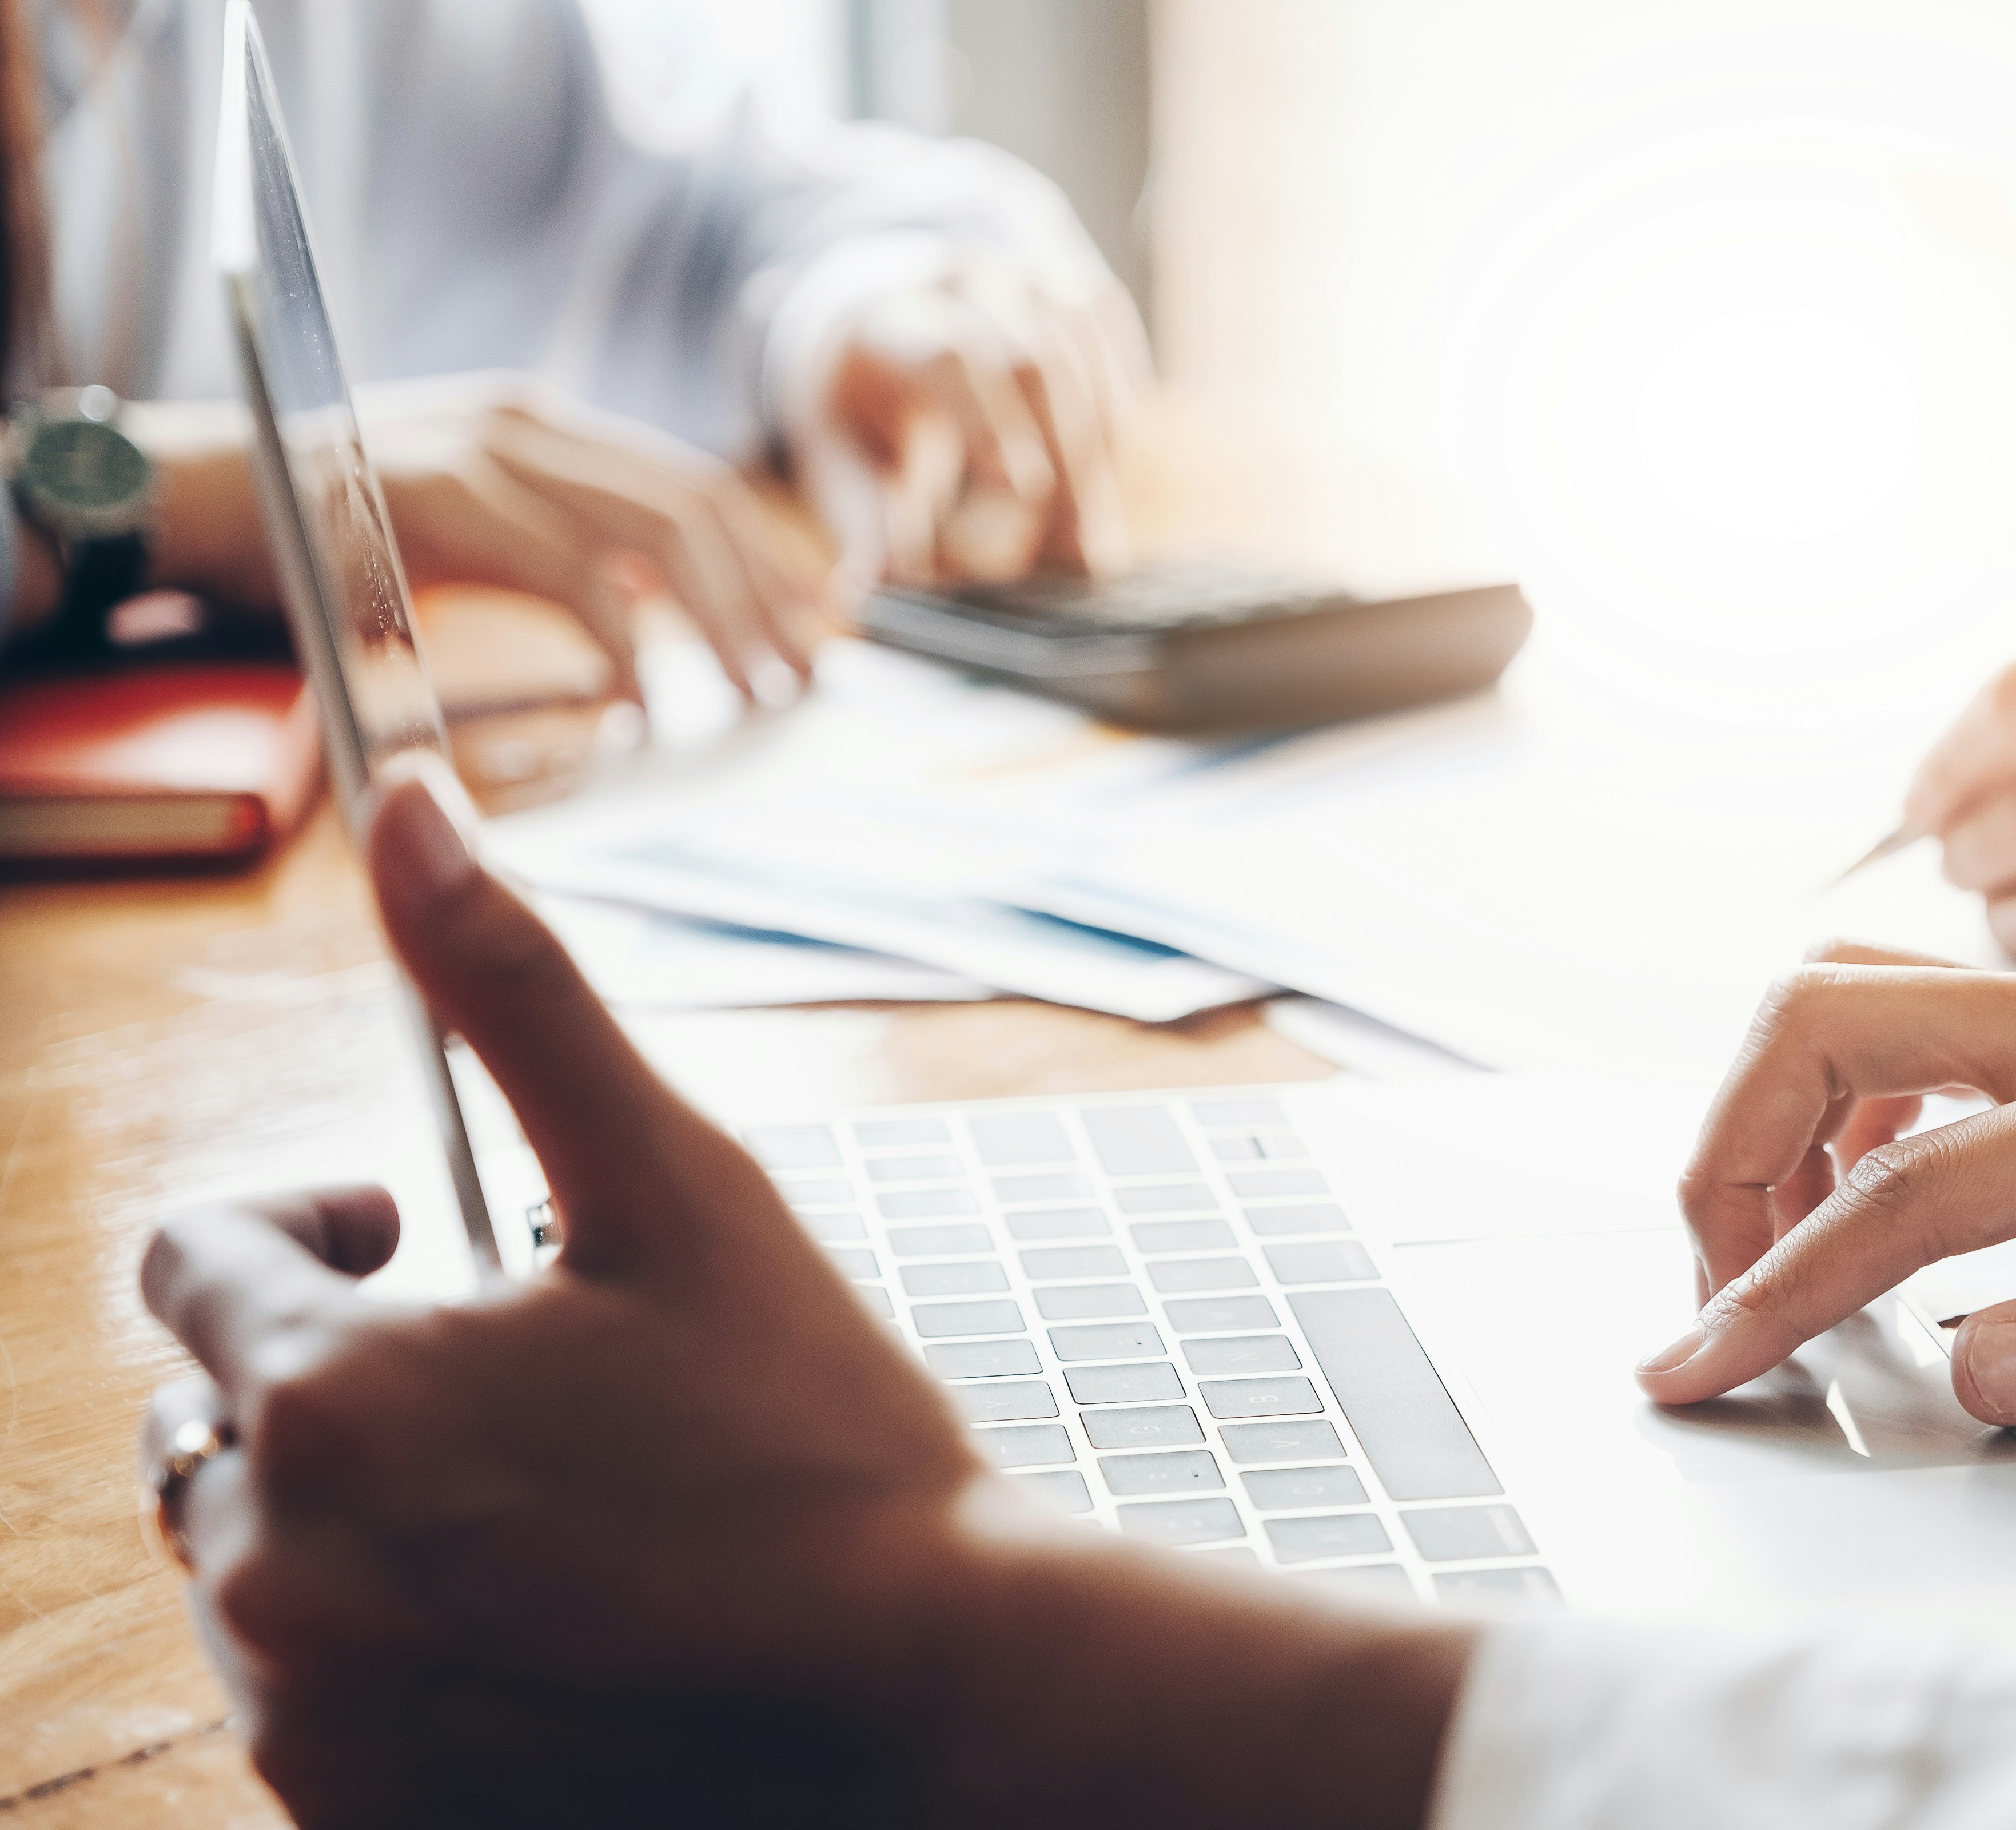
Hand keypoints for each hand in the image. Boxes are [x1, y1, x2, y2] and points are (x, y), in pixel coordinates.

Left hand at [137, 760, 1464, 1825]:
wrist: (928, 1706)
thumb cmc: (821, 1442)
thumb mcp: (678, 1190)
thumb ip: (517, 995)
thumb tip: (401, 804)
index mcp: (334, 1393)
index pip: (201, 1259)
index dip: (314, 1226)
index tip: (420, 1235)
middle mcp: (278, 1568)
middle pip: (221, 1422)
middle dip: (340, 1376)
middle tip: (527, 1379)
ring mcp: (312, 1715)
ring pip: (262, 1561)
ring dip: (363, 1510)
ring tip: (554, 1505)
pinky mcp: (360, 1816)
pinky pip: (312, 1694)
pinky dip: (394, 1640)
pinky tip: (551, 1618)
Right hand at [359, 377, 824, 701]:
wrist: (182, 502)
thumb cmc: (322, 539)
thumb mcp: (470, 543)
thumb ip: (562, 558)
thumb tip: (658, 615)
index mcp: (545, 431)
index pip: (696, 486)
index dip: (772, 559)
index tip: (821, 630)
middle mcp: (527, 420)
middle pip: (698, 503)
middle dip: (769, 595)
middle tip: (809, 679)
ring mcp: (483, 448)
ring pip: (655, 527)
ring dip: (722, 617)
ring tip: (755, 692)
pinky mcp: (437, 495)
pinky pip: (569, 568)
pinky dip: (623, 638)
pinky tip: (646, 695)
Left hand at [787, 253, 1142, 592]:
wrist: (880, 307)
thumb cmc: (856, 399)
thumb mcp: (837, 458)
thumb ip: (862, 522)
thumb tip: (869, 593)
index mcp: (889, 317)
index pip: (950, 356)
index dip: (993, 422)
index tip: (1027, 494)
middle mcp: (964, 279)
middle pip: (1036, 359)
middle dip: (1063, 459)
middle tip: (1074, 554)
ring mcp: (1027, 276)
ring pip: (1086, 358)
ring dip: (1097, 451)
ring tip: (1088, 540)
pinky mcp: (1074, 291)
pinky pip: (1115, 355)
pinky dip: (1116, 419)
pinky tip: (1101, 479)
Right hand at [1637, 943, 2015, 1423]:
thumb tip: (1962, 1366)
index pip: (1909, 1188)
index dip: (1782, 1286)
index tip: (1697, 1368)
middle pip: (1824, 1016)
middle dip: (1730, 1158)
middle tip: (1725, 1296)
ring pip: (1853, 993)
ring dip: (1775, 1115)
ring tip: (1782, 1255)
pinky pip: (1916, 1013)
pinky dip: (1849, 1103)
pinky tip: (1876, 1199)